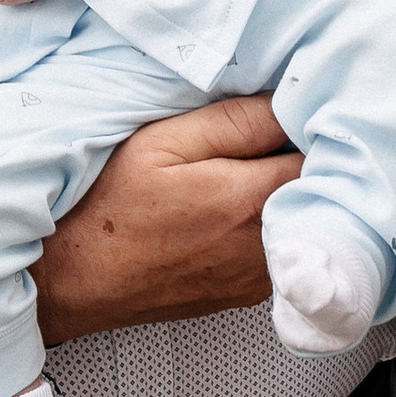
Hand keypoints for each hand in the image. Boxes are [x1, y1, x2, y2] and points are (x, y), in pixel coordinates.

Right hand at [32, 98, 296, 342]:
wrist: (72, 280)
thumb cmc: (107, 207)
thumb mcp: (162, 143)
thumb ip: (235, 121)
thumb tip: (290, 103)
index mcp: (250, 201)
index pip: (323, 156)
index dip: (314, 127)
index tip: (296, 111)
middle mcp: (266, 246)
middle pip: (320, 190)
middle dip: (304, 157)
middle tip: (272, 133)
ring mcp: (259, 277)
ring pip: (303, 220)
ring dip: (289, 193)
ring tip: (247, 170)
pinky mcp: (246, 293)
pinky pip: (281, 247)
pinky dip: (273, 223)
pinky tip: (232, 209)